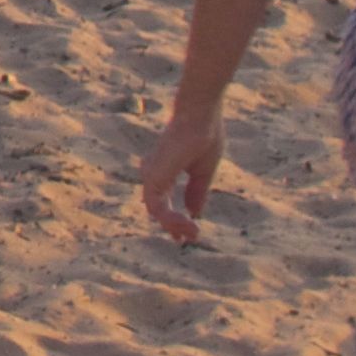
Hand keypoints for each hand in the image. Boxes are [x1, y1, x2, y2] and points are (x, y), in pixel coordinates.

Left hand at [137, 102, 224, 242]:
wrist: (201, 116)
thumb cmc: (204, 135)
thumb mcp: (203, 170)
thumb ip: (196, 191)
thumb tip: (195, 214)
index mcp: (163, 170)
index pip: (164, 201)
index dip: (175, 218)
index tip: (190, 233)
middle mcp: (153, 173)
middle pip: (158, 209)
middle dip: (174, 226)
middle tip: (188, 239)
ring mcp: (151, 175)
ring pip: (157, 212)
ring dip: (175, 225)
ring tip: (193, 233)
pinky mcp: (153, 177)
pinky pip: (158, 207)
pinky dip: (173, 219)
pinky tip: (189, 224)